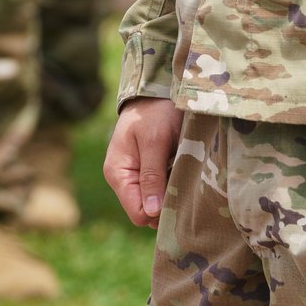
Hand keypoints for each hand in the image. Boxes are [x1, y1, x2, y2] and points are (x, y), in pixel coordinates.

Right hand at [103, 96, 184, 225]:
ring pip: (158, 202)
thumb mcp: (154, 141)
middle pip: (149, 212)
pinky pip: (164, 189)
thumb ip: (151, 176)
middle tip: (186, 183)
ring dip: (173, 193)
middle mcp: (125, 180)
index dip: (159, 211)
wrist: (158, 91)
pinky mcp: (151, 172)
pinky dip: (175, 183)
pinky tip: (184, 169)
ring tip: (185, 172)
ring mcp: (138, 176)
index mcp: (118, 174)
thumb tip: (151, 214)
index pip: (138, 213)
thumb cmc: (154, 112)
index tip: (179, 196)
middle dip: (168, 203)